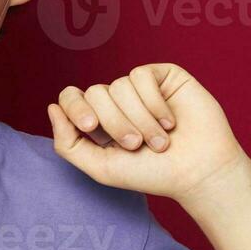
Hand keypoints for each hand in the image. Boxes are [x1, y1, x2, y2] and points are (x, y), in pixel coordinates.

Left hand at [47, 63, 250, 205]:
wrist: (198, 172)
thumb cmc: (153, 173)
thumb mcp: (101, 168)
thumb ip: (68, 143)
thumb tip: (51, 107)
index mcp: (99, 120)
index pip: (71, 97)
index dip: (75, 106)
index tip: (91, 126)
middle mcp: (117, 100)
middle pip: (95, 92)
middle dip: (115, 123)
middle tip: (136, 145)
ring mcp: (139, 87)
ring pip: (119, 85)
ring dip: (140, 119)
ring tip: (160, 141)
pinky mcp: (163, 76)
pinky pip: (141, 75)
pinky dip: (153, 103)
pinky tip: (170, 120)